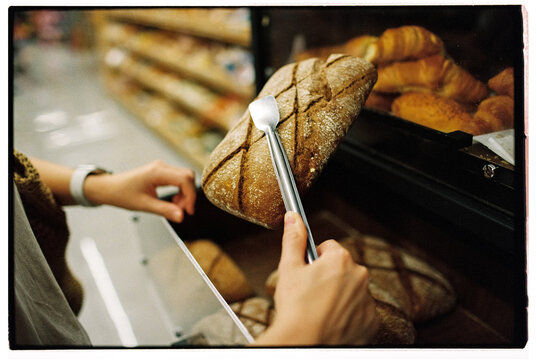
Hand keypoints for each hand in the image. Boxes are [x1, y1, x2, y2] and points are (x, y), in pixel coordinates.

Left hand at [84, 160, 195, 222]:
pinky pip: (177, 179)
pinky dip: (180, 191)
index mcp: (157, 172)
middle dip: (189, 194)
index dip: (190, 196)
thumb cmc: (122, 194)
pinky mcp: (160, 172)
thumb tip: (181, 217)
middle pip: (187, 176)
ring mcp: (161, 168)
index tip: (188, 211)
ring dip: (185, 193)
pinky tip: (173, 201)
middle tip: (182, 210)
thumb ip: (164, 210)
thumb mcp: (144, 205)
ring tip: (176, 207)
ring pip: (184, 177)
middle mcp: (161, 167)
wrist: (109, 188)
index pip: (184, 180)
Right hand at [253, 211, 378, 345]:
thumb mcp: (289, 268)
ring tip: (319, 310)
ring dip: (338, 296)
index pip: (328, 248)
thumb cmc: (295, 308)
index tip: (307, 274)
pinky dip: (348, 315)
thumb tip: (294, 217)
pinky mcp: (371, 321)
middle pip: (342, 269)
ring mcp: (368, 299)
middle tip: (310, 294)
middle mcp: (360, 276)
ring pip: (350, 290)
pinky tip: (332, 321)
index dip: (314, 261)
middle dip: (328, 277)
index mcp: (341, 259)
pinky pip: (360, 311)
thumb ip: (294, 239)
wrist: (304, 344)